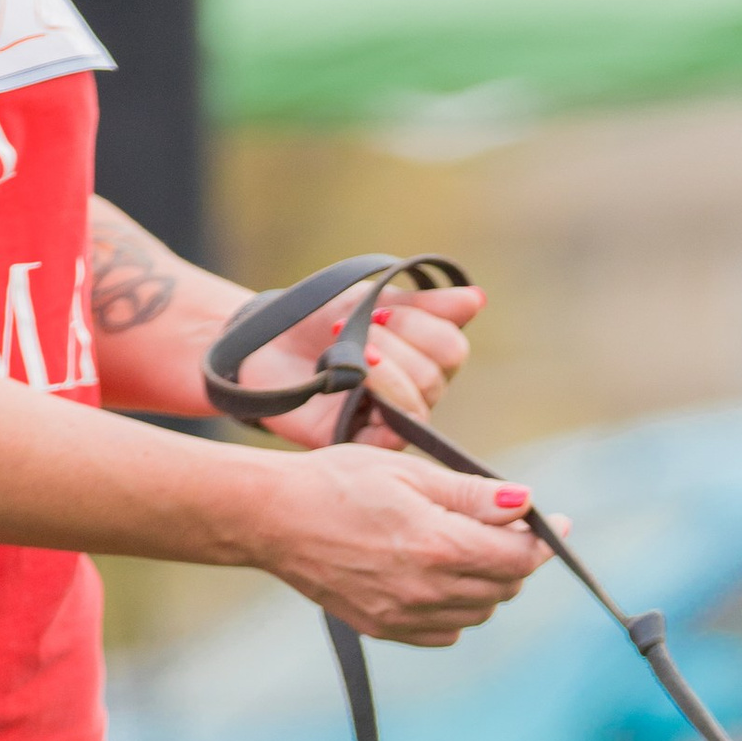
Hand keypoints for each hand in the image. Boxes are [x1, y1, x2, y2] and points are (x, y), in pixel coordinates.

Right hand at [246, 442, 547, 644]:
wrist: (271, 517)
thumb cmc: (338, 482)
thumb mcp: (411, 474)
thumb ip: (473, 495)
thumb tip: (526, 503)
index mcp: (439, 546)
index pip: (519, 558)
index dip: (543, 542)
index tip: (555, 524)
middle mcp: (426, 590)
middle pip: (505, 588)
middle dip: (516, 558)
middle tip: (508, 528)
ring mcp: (404, 616)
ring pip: (480, 612)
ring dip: (490, 584)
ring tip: (471, 548)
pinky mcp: (383, 628)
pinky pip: (446, 632)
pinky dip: (458, 610)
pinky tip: (442, 579)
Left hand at [253, 280, 485, 447]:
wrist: (264, 341)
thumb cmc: (318, 320)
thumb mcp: (373, 299)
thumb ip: (425, 303)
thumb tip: (477, 298)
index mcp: (426, 358)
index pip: (452, 348)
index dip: (420, 325)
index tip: (379, 308)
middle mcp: (418, 393)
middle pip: (436, 374)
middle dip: (395, 343)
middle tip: (352, 327)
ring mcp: (393, 420)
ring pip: (419, 401)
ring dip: (381, 367)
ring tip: (342, 349)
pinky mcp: (365, 443)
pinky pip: (395, 432)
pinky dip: (376, 398)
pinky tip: (347, 379)